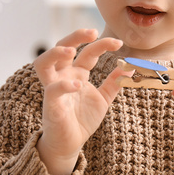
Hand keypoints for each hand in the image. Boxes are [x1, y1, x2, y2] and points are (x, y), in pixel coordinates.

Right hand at [34, 28, 131, 173]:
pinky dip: (64, 84)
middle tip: (92, 32)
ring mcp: (54, 89)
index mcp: (76, 72)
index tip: (119, 43)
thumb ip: (114, 82)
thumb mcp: (104, 98)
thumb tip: (130, 66)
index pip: (87, 51)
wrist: (70, 143)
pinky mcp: (51, 104)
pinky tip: (78, 84)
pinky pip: (52, 90)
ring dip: (55, 53)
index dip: (102, 44)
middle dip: (75, 36)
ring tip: (71, 50)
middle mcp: (63, 76)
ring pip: (43, 63)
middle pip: (62, 47)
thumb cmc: (83, 119)